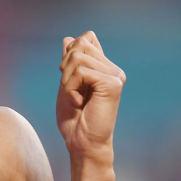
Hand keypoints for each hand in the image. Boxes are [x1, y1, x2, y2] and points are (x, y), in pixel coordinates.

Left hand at [56, 31, 124, 161]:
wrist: (82, 143)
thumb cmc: (75, 119)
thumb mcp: (67, 84)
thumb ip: (69, 63)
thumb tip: (68, 39)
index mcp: (104, 67)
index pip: (86, 38)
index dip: (70, 53)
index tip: (69, 79)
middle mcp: (113, 69)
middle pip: (80, 43)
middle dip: (65, 66)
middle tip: (70, 89)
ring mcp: (115, 75)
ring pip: (77, 56)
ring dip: (66, 79)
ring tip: (74, 97)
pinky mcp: (113, 84)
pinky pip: (81, 71)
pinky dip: (71, 87)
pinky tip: (79, 102)